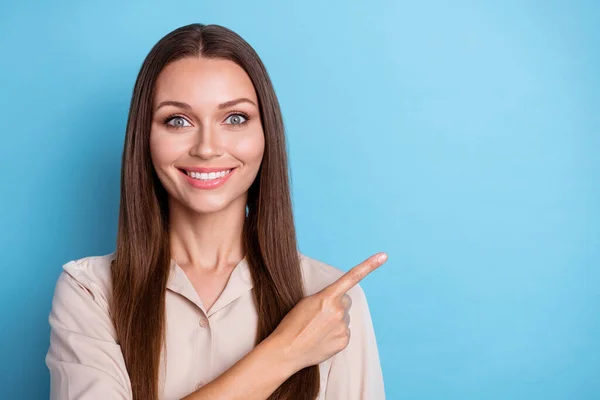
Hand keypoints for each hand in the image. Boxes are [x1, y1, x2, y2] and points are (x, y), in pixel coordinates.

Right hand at [268, 252, 387, 372]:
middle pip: (346, 301)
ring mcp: (343, 326)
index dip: (369, 265)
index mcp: (327, 297)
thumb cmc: (292, 324)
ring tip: (317, 329)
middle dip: (337, 305)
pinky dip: (336, 334)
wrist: (286, 350)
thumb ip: (326, 298)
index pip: (352, 277)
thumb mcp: (306, 302)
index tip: (383, 256)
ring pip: (345, 318)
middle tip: (320, 315)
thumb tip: (340, 304)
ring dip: (335, 321)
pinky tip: (322, 339)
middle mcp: (338, 310)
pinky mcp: (344, 341)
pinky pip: (345, 332)